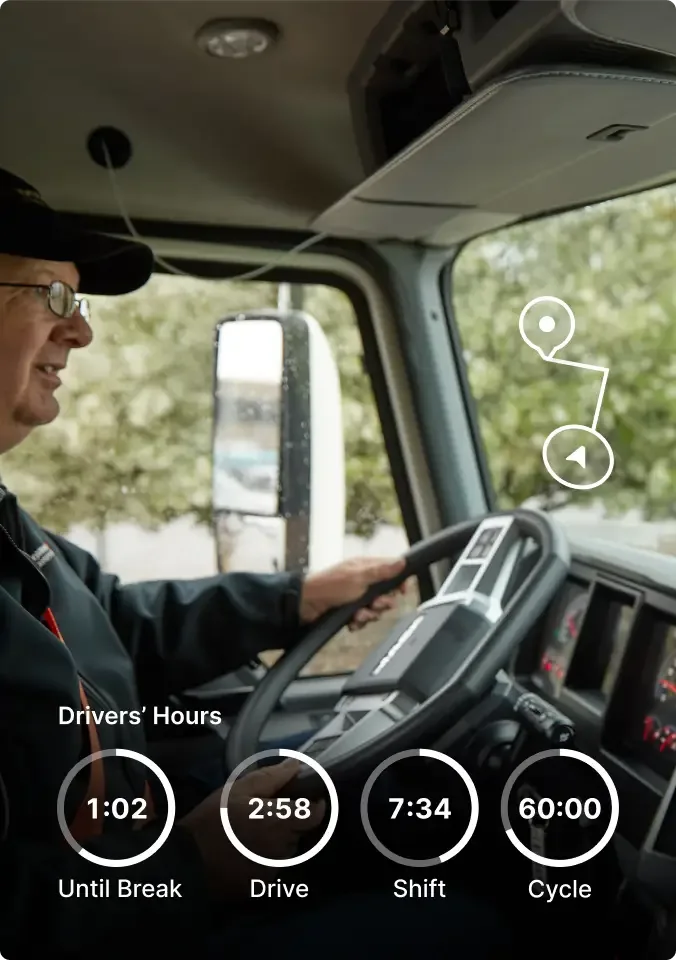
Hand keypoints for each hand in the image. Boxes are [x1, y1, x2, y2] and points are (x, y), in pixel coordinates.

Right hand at [179, 759, 324, 898]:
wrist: (188, 861)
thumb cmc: (214, 819)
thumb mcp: (239, 789)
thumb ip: (271, 778)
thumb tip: (296, 766)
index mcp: (280, 822)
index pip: (316, 815)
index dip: (315, 805)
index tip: (306, 798)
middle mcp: (283, 848)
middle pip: (300, 832)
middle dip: (291, 821)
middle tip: (267, 811)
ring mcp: (274, 870)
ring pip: (287, 850)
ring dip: (278, 840)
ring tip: (253, 831)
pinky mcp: (262, 885)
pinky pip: (273, 866)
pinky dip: (266, 857)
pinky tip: (246, 849)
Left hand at [299, 556, 407, 630]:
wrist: (305, 606)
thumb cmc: (328, 586)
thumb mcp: (359, 577)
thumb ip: (381, 571)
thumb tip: (401, 561)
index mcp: (365, 568)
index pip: (390, 571)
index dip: (398, 582)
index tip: (402, 591)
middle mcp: (362, 581)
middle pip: (385, 594)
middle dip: (382, 603)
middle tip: (375, 604)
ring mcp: (355, 596)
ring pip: (375, 609)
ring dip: (369, 614)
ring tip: (359, 614)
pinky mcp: (349, 610)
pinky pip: (363, 619)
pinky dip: (359, 622)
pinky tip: (352, 622)